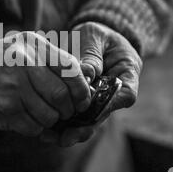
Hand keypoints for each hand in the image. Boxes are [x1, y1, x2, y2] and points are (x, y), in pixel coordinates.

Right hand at [0, 32, 90, 136]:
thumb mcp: (22, 46)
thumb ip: (50, 59)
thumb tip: (84, 82)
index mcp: (33, 45)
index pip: (71, 69)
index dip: (81, 89)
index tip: (82, 100)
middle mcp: (24, 63)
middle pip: (61, 96)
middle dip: (67, 110)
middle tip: (64, 112)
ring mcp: (13, 88)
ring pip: (49, 115)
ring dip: (50, 121)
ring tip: (42, 115)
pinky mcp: (4, 109)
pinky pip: (33, 127)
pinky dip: (36, 128)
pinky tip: (27, 119)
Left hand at [42, 22, 142, 146]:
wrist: (90, 38)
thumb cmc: (95, 33)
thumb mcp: (94, 35)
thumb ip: (91, 53)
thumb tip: (86, 74)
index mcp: (127, 74)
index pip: (126, 95)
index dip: (108, 106)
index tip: (88, 109)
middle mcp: (115, 93)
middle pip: (103, 115)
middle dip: (84, 128)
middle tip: (65, 138)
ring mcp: (99, 101)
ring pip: (87, 121)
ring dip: (69, 132)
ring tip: (50, 138)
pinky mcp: (83, 105)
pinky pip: (74, 118)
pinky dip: (60, 125)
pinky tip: (45, 132)